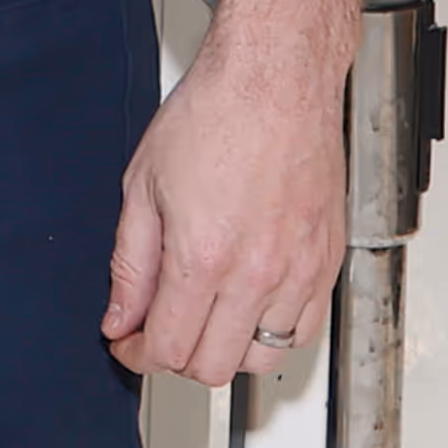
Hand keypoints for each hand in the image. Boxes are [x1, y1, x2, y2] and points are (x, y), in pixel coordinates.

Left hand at [103, 40, 347, 386]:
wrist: (274, 80)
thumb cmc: (213, 116)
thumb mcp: (142, 186)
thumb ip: (130, 264)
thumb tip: (119, 316)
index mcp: (203, 257)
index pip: (169, 348)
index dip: (138, 354)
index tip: (128, 342)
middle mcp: (257, 274)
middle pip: (214, 366)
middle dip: (175, 357)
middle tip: (157, 330)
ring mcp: (299, 272)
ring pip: (263, 358)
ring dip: (225, 350)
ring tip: (202, 318)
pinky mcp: (327, 262)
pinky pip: (303, 330)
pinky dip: (271, 333)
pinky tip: (246, 308)